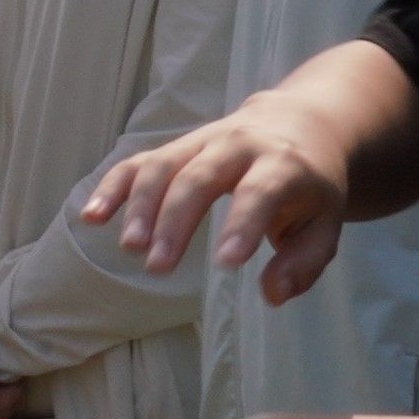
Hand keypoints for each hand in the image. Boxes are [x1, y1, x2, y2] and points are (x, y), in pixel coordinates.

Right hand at [84, 104, 355, 304]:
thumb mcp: (327, 224)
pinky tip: (92, 217)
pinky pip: (138, 162)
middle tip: (157, 267)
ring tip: (130, 247)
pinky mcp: (175, 147)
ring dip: (140, 206)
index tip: (225, 263)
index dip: (242, 225)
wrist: (296, 122)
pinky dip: (112, 187)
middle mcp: (237, 145)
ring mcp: (200, 142)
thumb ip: (303, 263)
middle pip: (198, 177)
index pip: (259, 192)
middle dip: (175, 221)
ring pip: (162, 166)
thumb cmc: (311, 186)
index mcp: (283, 164)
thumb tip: (271, 295)